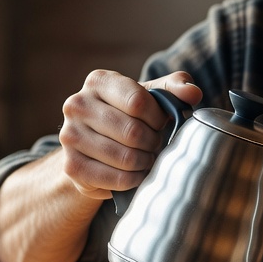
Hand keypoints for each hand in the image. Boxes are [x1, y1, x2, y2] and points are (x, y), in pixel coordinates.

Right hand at [57, 70, 201, 200]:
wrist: (97, 148)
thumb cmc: (130, 117)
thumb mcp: (151, 97)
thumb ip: (174, 88)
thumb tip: (193, 93)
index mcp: (98, 81)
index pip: (138, 101)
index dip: (157, 118)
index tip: (160, 123)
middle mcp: (77, 105)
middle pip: (132, 132)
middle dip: (153, 143)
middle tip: (155, 145)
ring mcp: (70, 136)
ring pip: (126, 158)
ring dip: (145, 162)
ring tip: (146, 158)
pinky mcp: (71, 166)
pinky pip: (117, 179)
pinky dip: (134, 179)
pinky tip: (135, 173)